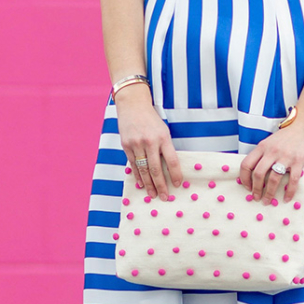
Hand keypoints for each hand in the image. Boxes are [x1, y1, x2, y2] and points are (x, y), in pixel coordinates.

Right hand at [115, 85, 181, 201]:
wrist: (133, 105)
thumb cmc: (151, 119)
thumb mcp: (163, 131)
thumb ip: (165, 148)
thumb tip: (168, 170)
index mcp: (163, 137)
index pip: (172, 161)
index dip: (175, 175)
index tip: (178, 185)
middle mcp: (150, 142)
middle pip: (157, 169)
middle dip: (161, 185)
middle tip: (165, 197)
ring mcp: (137, 144)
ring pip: (144, 169)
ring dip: (149, 184)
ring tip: (153, 195)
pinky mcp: (126, 146)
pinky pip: (133, 165)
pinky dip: (137, 176)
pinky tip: (141, 184)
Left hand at [240, 126, 303, 204]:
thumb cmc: (288, 136)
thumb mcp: (270, 142)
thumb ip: (263, 155)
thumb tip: (255, 174)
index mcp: (262, 147)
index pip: (246, 164)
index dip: (244, 178)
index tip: (246, 187)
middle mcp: (272, 152)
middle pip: (258, 174)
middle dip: (255, 189)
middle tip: (256, 197)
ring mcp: (285, 157)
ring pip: (273, 179)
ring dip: (269, 193)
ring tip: (268, 201)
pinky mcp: (298, 161)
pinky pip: (292, 181)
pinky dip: (289, 192)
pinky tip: (286, 199)